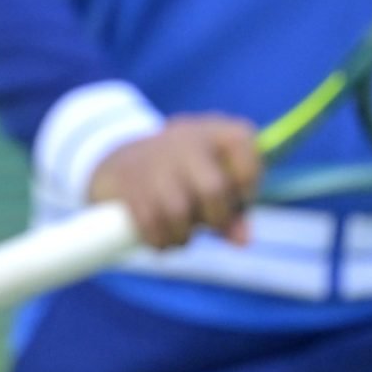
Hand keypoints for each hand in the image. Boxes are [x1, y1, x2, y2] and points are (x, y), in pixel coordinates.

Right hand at [88, 114, 261, 249]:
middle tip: (209, 223)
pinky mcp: (128, 181)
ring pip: (178, 210)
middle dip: (215, 218)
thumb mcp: (213, 185)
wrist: (123, 163)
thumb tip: (243, 241)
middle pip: (213, 188)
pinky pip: (150, 222)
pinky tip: (162, 238)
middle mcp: (185, 137)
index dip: (248, 183)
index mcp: (214, 130)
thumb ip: (234, 211)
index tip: (238, 201)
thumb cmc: (184, 178)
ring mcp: (153, 157)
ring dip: (183, 235)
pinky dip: (160, 240)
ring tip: (182, 235)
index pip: (245, 144)